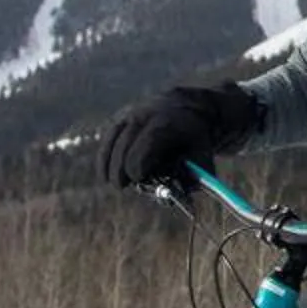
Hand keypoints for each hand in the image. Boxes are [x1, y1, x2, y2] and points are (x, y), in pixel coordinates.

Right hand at [94, 83, 257, 187]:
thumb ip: (193, 179)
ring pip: (111, 141)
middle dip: (121, 170)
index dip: (136, 168)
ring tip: (110, 181)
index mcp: (165, 125)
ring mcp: (130, 114)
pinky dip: (104, 156)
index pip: (142, 149)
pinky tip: (105, 173)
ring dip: (108, 164)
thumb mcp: (202, 155)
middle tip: (122, 186)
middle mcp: (144, 116)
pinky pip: (107, 138)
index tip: (138, 180)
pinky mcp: (120, 117)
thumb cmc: (194, 137)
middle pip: (123, 147)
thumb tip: (176, 201)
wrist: (186, 106)